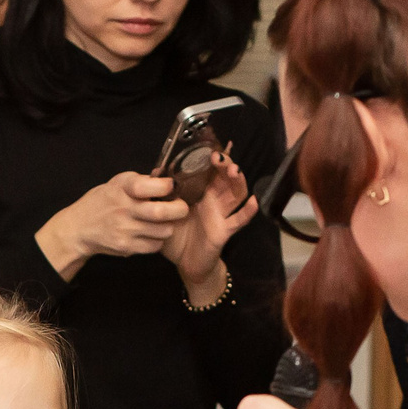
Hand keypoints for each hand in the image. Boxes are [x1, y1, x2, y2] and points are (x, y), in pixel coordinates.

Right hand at [39, 171, 189, 276]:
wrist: (80, 228)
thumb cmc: (103, 202)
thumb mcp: (117, 183)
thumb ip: (141, 182)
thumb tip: (168, 179)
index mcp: (122, 188)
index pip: (149, 186)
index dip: (166, 186)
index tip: (172, 186)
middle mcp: (123, 209)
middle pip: (160, 212)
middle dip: (179, 209)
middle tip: (181, 207)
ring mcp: (125, 230)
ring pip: (163, 231)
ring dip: (169, 226)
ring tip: (163, 222)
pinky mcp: (126, 247)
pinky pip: (154, 246)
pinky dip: (158, 240)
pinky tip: (152, 233)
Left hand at [164, 151, 256, 290]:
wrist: (185, 263)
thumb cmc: (176, 235)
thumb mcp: (164, 212)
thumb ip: (161, 194)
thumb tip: (154, 172)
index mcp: (200, 193)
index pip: (211, 171)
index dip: (215, 158)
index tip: (212, 145)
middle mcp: (214, 201)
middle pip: (226, 178)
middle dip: (225, 165)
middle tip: (219, 156)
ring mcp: (222, 215)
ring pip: (235, 194)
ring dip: (237, 182)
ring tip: (235, 171)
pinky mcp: (225, 231)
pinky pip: (239, 220)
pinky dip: (248, 211)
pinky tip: (253, 202)